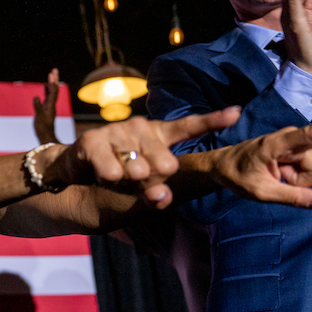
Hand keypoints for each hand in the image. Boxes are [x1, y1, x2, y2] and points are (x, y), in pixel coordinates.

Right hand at [33, 68, 59, 144]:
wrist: (46, 137)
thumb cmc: (42, 129)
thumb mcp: (39, 118)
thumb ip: (37, 108)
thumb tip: (36, 97)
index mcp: (50, 106)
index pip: (53, 91)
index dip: (52, 82)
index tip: (52, 74)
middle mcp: (51, 104)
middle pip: (54, 90)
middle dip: (54, 79)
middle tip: (54, 70)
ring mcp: (49, 106)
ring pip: (52, 92)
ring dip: (51, 83)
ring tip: (51, 74)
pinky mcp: (46, 108)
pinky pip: (48, 96)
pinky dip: (47, 89)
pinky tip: (45, 86)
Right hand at [44, 107, 242, 207]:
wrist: (74, 173)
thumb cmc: (116, 177)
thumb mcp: (140, 187)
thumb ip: (156, 193)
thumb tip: (162, 197)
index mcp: (157, 135)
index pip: (188, 127)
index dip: (213, 120)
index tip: (237, 114)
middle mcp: (139, 127)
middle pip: (165, 162)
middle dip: (157, 180)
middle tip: (141, 181)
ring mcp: (115, 131)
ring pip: (137, 169)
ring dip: (129, 183)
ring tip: (117, 179)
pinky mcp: (91, 140)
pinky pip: (111, 170)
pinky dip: (110, 179)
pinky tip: (103, 176)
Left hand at [210, 102, 311, 213]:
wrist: (224, 164)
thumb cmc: (238, 176)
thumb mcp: (262, 192)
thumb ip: (295, 198)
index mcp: (279, 143)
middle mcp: (295, 137)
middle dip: (306, 182)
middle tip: (280, 178)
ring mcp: (300, 142)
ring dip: (303, 179)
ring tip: (279, 174)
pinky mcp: (303, 148)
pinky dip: (303, 177)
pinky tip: (284, 172)